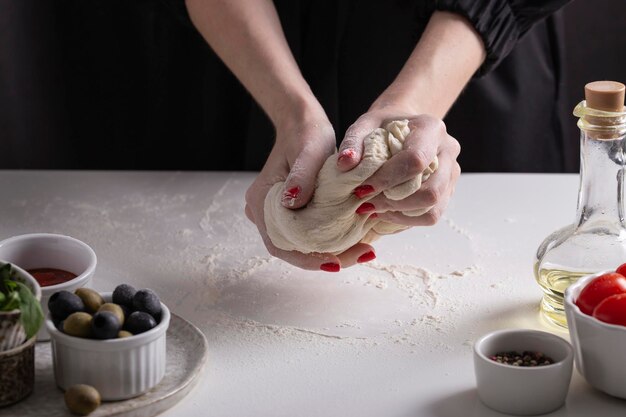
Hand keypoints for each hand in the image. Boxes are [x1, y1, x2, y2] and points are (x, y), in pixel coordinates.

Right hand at [245, 110, 375, 270]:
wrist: (302, 123)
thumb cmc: (306, 134)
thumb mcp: (309, 151)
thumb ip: (301, 176)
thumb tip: (293, 203)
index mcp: (261, 201)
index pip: (280, 244)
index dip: (307, 259)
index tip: (336, 263)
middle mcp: (264, 212)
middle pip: (292, 249)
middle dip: (327, 258)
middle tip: (364, 254)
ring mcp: (276, 213)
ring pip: (301, 244)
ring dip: (331, 251)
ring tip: (365, 249)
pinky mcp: (291, 212)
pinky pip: (308, 233)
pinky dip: (331, 240)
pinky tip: (357, 238)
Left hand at [337, 104, 460, 226]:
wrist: (405, 127)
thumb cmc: (384, 126)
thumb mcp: (365, 125)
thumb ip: (353, 142)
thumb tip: (345, 164)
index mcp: (431, 128)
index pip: (415, 161)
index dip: (387, 179)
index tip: (362, 188)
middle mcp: (448, 150)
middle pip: (431, 190)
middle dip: (395, 202)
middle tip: (367, 203)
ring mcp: (451, 173)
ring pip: (433, 208)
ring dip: (400, 214)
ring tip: (374, 208)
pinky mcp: (447, 190)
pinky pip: (431, 215)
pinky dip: (406, 219)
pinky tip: (386, 212)